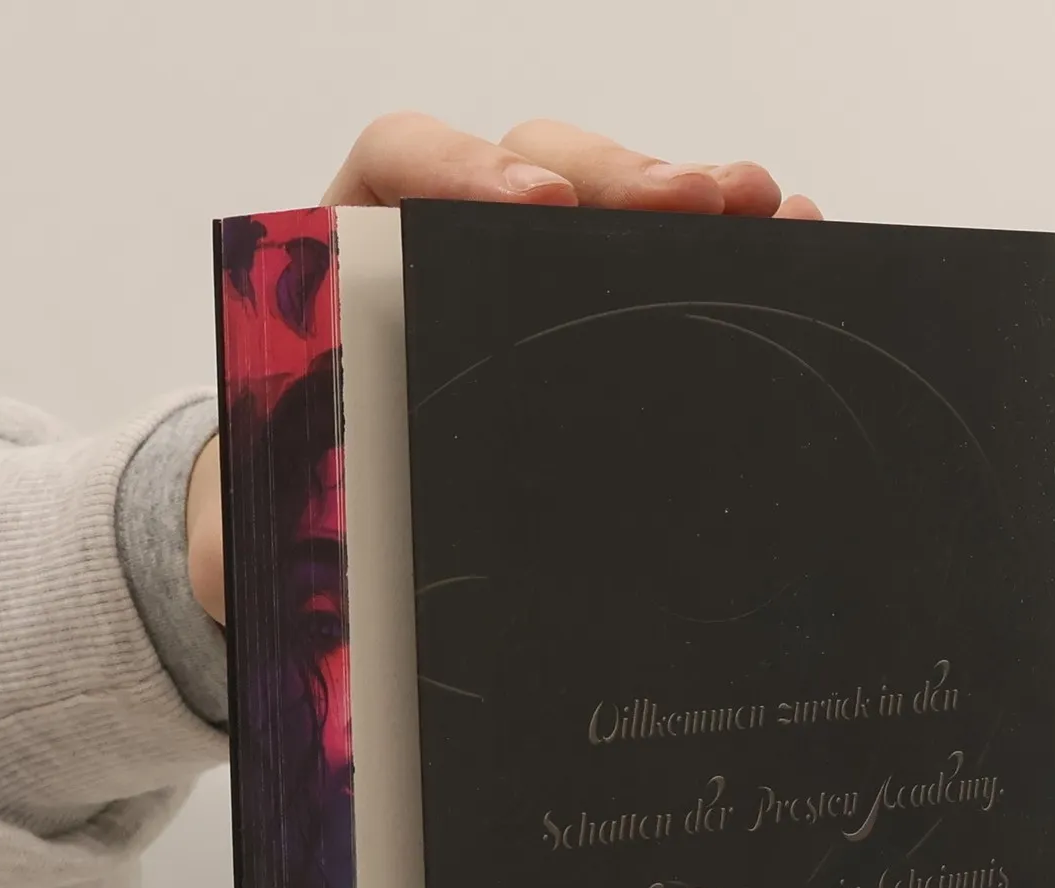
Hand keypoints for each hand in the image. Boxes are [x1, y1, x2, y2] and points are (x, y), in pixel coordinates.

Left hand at [187, 113, 820, 622]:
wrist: (339, 541)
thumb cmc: (309, 514)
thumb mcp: (276, 519)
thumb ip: (272, 518)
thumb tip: (280, 557)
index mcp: (357, 265)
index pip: (403, 163)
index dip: (465, 167)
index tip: (527, 203)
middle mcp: (448, 247)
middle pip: (534, 166)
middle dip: (617, 179)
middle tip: (692, 203)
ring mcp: (527, 276)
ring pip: (609, 204)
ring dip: (685, 201)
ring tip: (760, 210)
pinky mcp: (588, 313)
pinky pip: (655, 261)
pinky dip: (720, 249)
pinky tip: (783, 238)